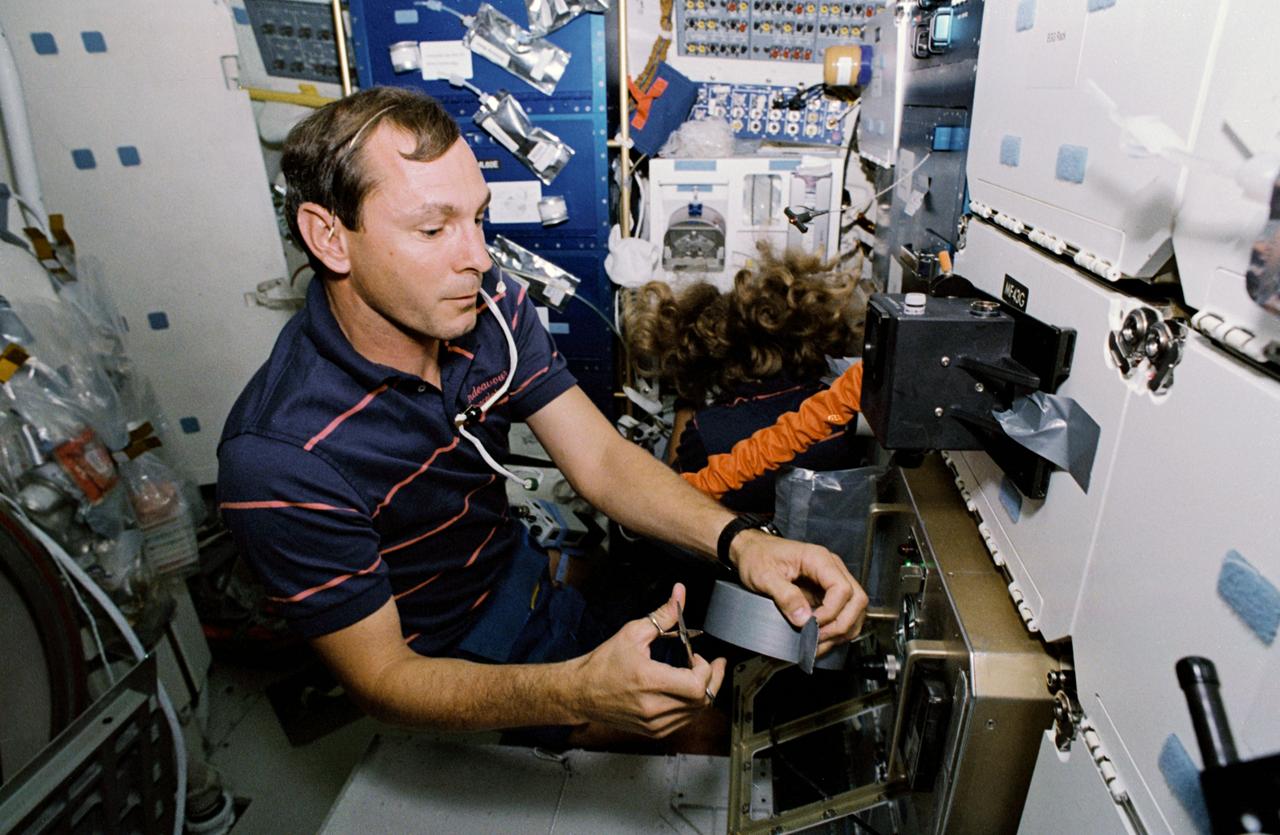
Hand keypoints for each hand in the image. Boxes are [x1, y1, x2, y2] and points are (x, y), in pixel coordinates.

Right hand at [569, 584, 725, 737]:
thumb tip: (680, 594)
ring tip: (701, 675)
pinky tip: (687, 691)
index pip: (697, 685)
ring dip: (704, 692)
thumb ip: (662, 615)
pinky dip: (691, 706)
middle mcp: (654, 707)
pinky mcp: (654, 732)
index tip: (699, 656)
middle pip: (702, 700)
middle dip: (713, 679)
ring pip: (696, 713)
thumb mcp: (633, 633)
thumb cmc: (603, 664)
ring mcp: (655, 724)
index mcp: (649, 682)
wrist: (581, 693)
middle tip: (716, 664)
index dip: (706, 669)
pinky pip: (684, 721)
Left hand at [732, 530, 867, 655]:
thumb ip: (784, 596)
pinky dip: (837, 630)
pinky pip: (843, 613)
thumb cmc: (758, 556)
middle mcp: (831, 568)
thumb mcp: (764, 575)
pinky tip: (821, 639)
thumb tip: (803, 618)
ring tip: (819, 643)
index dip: (831, 611)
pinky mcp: (827, 593)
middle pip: (857, 600)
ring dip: (842, 630)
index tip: (812, 624)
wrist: (752, 551)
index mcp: (818, 559)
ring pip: (855, 609)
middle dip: (841, 624)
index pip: (842, 588)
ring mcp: (831, 581)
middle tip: (818, 638)